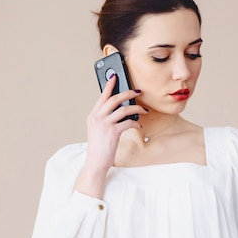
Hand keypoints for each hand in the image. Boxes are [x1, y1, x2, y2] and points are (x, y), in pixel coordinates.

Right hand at [75, 75, 145, 197]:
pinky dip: (135, 122)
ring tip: (144, 109)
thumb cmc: (100, 147)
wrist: (96, 162)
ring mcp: (104, 124)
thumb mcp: (98, 130)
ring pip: (123, 109)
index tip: (115, 76)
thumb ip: (106, 118)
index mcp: (93, 115)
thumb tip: (121, 109)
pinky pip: (128, 122)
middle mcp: (97, 117)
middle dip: (128, 93)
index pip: (102, 96)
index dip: (109, 85)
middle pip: (114, 99)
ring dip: (136, 108)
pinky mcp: (112, 132)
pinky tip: (138, 124)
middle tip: (137, 91)